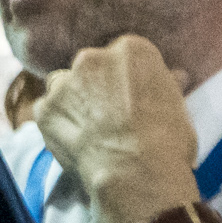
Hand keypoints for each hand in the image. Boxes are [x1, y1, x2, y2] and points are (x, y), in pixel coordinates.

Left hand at [32, 34, 202, 222]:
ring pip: (63, 85)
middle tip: (110, 113)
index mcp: (132, 50)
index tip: (131, 94)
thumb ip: (165, 84)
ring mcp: (64, 84)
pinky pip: (47, 110)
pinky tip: (74, 139)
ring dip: (72, 100)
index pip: (124, 53)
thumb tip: (175, 76)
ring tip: (90, 127)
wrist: (136, 172)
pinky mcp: (44, 110)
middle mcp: (92, 59)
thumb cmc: (166, 140)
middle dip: (97, 84)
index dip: (127, 76)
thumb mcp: (177, 105)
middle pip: (90, 66)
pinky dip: (58, 122)